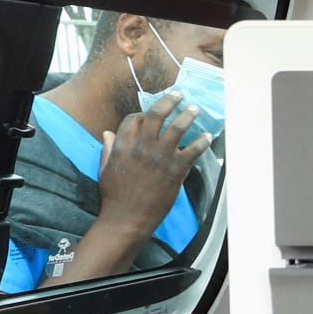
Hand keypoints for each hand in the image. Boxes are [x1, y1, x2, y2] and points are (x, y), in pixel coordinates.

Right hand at [97, 92, 207, 229]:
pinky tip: (208, 137)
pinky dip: (202, 141)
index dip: (144, 113)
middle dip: (169, 100)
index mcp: (123, 145)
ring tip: (194, 109)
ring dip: (188, 115)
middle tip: (179, 94)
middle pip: (156, 114)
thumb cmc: (114, 196)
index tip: (151, 114)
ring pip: (177, 127)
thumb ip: (108, 149)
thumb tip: (107, 133)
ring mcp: (160, 156)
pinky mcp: (176, 169)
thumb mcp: (105, 169)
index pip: (135, 118)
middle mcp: (142, 146)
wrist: (127, 219)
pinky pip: (193, 149)